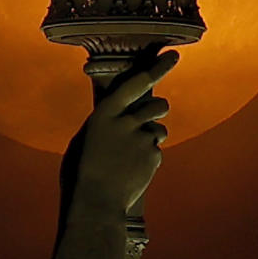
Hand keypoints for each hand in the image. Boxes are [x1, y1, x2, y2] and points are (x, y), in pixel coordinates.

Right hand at [63, 47, 177, 214]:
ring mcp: (142, 139)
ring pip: (159, 130)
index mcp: (105, 113)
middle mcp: (126, 121)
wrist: (97, 201)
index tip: (173, 56)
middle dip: (159, 109)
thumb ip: (106, 122)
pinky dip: (147, 160)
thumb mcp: (87, 138)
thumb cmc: (84, 170)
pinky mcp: (153, 156)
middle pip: (158, 104)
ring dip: (151, 137)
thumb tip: (121, 112)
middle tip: (155, 113)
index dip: (158, 68)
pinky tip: (132, 171)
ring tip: (132, 155)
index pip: (136, 82)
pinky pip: (156, 152)